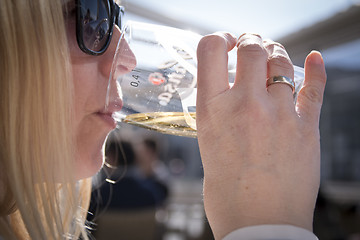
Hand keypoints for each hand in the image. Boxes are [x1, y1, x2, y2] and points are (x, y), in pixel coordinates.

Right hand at [196, 33, 325, 238]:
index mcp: (212, 111)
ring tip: (274, 58)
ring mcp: (277, 114)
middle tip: (252, 46)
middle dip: (252, 41)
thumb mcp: (208, 144)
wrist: (259, 226)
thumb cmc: (228, 193)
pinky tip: (314, 59)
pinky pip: (314, 87)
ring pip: (282, 62)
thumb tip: (229, 94)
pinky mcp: (305, 127)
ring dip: (278, 55)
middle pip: (252, 48)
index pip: (210, 49)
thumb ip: (219, 114)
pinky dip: (316, 69)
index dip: (219, 38)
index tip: (226, 43)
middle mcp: (244, 105)